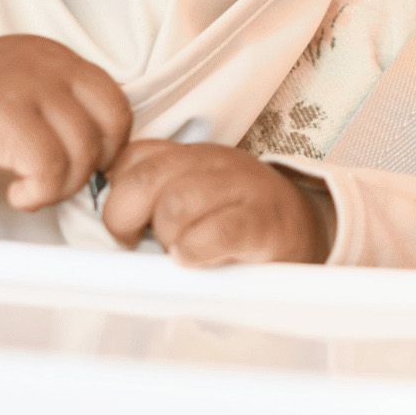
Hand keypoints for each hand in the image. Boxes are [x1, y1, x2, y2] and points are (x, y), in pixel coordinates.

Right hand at [0, 36, 131, 210]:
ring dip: (60, 186)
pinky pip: (50, 167)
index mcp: (54, 56)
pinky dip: (39, 192)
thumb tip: (99, 153)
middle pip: (109, 128)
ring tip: (29, 190)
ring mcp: (27, 86)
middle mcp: (47, 64)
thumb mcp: (17, 89)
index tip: (77, 166)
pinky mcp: (5, 116)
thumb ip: (59, 106)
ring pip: (83, 151)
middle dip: (88, 168)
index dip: (107, 145)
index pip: (115, 103)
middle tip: (52, 182)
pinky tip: (15, 194)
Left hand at [101, 140, 333, 265]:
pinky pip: (217, 232)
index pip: (131, 157)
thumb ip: (153, 198)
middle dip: (126, 217)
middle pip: (144, 179)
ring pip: (176, 205)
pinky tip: (197, 259)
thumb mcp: (193, 196)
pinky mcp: (262, 223)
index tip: (127, 226)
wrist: (307, 230)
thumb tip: (109, 224)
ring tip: (181, 250)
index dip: (117, 194)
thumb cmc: (236, 221)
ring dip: (168, 237)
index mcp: (189, 155)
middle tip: (139, 242)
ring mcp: (240, 188)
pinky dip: (196, 250)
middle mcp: (212, 162)